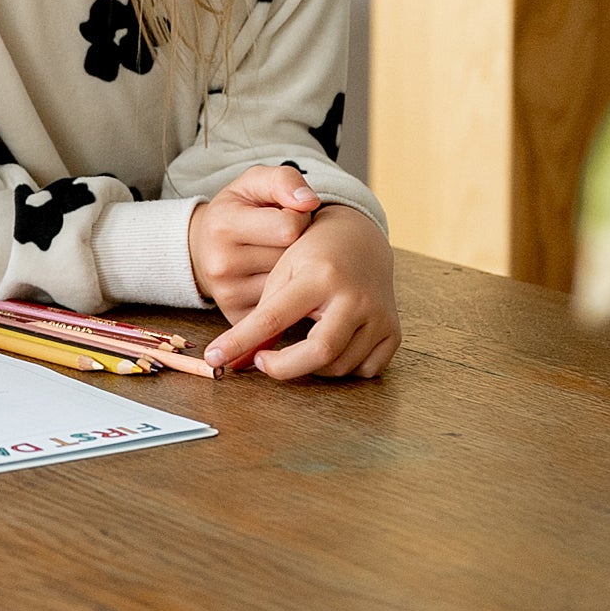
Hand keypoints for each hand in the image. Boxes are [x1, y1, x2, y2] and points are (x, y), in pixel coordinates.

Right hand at [188, 164, 323, 318]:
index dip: (299, 218)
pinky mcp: (237, 316)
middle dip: (300, 246)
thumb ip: (283, 180)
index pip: (289, 227)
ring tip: (281, 256)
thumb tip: (309, 203)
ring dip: (296, 271)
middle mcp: (222, 263)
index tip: (289, 216)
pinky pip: (282, 307)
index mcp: (224, 224)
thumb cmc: (237, 210)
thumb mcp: (254, 183)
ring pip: (290, 285)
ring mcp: (228, 294)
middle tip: (287, 238)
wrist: (203, 247)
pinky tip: (280, 279)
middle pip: (292, 258)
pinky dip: (287, 294)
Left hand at [203, 205, 400, 380]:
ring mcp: (379, 315)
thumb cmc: (312, 256)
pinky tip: (330, 346)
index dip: (240, 342)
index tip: (215, 359)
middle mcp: (355, 296)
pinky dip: (343, 367)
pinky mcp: (393, 330)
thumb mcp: (282, 275)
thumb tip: (229, 362)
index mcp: (320, 276)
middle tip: (263, 362)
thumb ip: (258, 318)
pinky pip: (365, 369)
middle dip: (284, 368)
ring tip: (297, 347)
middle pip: (320, 352)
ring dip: (311, 367)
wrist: (360, 240)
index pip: (273, 318)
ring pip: (340, 366)